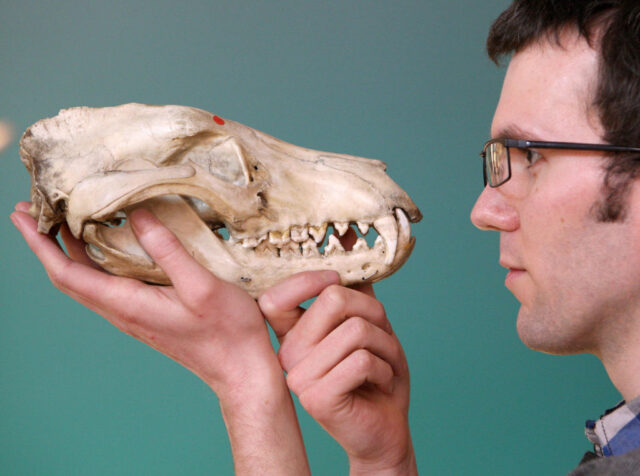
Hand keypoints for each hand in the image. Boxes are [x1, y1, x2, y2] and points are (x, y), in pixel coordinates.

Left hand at [10, 201, 309, 474]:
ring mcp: (133, 313)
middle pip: (70, 275)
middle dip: (46, 243)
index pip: (68, 273)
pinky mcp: (147, 311)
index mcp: (127, 303)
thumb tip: (137, 216)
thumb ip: (168, 251)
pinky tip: (106, 243)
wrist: (239, 369)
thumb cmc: (226, 331)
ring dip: (68, 249)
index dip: (40, 245)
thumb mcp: (201, 286)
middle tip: (33, 209)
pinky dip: (95, 258)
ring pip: (87, 279)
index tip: (22, 216)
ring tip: (61, 220)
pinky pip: (108, 283)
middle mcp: (122, 310)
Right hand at [259, 271, 416, 475]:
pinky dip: (385, 369)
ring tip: (384, 364)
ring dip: (386, 345)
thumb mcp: (367, 321)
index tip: (338, 278)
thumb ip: (354, 284)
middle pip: (334, 300)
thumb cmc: (375, 371)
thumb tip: (348, 233)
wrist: (386, 426)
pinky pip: (361, 360)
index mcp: (293, 334)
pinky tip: (381, 383)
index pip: (277, 295)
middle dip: (374, 315)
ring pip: (355, 330)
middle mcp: (287, 353)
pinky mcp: (316, 397)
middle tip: (381, 337)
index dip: (307, 279)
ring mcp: (298, 376)